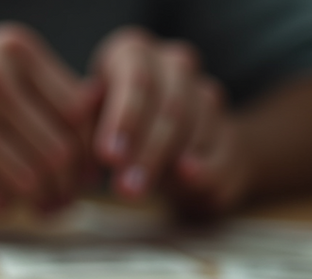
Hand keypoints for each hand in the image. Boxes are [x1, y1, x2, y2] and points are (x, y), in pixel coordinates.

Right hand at [0, 23, 97, 213]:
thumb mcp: (9, 70)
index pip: (79, 113)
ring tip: (40, 207)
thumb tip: (110, 144)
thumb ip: (56, 95)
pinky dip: (5, 208)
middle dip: (68, 187)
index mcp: (18, 51)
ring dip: (39, 204)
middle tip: (66, 202)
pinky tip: (2, 202)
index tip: (87, 173)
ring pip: (29, 179)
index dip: (90, 151)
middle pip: (59, 151)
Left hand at [91, 27, 251, 213]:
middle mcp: (174, 64)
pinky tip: (188, 177)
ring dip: (167, 160)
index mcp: (134, 53)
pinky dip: (205, 165)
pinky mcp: (229, 134)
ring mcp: (206, 96)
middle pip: (168, 104)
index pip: (137, 78)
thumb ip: (87, 120)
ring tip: (139, 191)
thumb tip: (81, 106)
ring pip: (195, 123)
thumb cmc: (115, 134)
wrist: (170, 156)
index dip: (124, 119)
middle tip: (124, 187)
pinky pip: (222, 148)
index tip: (108, 157)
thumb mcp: (92, 124)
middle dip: (145, 149)